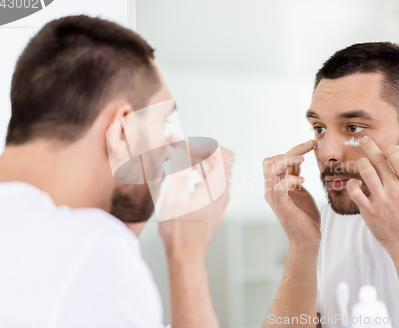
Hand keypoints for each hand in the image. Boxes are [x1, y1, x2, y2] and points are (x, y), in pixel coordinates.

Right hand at [159, 142, 233, 261]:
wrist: (186, 254)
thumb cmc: (180, 231)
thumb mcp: (175, 195)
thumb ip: (180, 167)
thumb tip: (179, 146)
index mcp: (216, 187)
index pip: (222, 153)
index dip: (202, 144)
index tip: (181, 143)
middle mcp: (223, 191)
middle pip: (219, 159)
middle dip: (198, 150)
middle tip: (177, 149)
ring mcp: (221, 198)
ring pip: (216, 169)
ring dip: (199, 161)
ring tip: (178, 161)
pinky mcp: (216, 203)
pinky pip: (213, 180)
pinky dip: (200, 172)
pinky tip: (184, 177)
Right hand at [263, 140, 320, 249]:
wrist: (307, 240)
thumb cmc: (305, 217)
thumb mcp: (301, 190)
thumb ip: (295, 175)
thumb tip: (297, 159)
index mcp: (274, 185)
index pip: (274, 160)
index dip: (292, 150)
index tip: (310, 144)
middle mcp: (270, 190)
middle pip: (270, 161)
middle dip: (289, 151)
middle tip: (309, 147)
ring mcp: (274, 198)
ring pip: (271, 170)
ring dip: (287, 160)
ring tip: (302, 160)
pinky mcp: (281, 206)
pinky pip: (279, 187)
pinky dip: (290, 179)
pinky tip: (302, 181)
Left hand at [346, 137, 398, 254]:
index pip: (397, 155)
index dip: (390, 148)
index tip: (388, 149)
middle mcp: (395, 191)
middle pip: (378, 160)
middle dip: (369, 146)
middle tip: (364, 139)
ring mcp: (381, 201)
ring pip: (365, 171)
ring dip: (361, 162)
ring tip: (362, 161)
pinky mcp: (368, 211)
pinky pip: (354, 191)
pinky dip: (352, 184)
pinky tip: (355, 182)